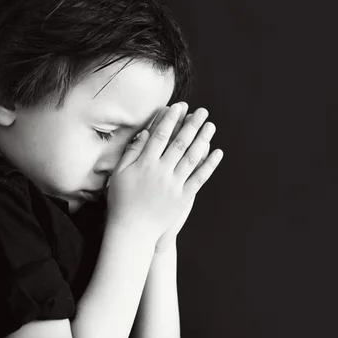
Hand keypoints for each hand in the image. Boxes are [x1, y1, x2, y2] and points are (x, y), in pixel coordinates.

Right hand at [105, 102, 221, 243]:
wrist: (132, 230)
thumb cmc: (122, 200)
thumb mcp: (119, 174)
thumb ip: (132, 152)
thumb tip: (145, 133)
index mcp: (144, 164)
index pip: (160, 136)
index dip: (171, 119)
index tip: (180, 106)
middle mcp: (161, 172)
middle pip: (179, 143)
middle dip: (191, 125)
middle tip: (202, 111)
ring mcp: (174, 185)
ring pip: (192, 158)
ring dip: (203, 140)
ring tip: (211, 125)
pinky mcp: (183, 197)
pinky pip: (199, 178)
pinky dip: (209, 164)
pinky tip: (217, 152)